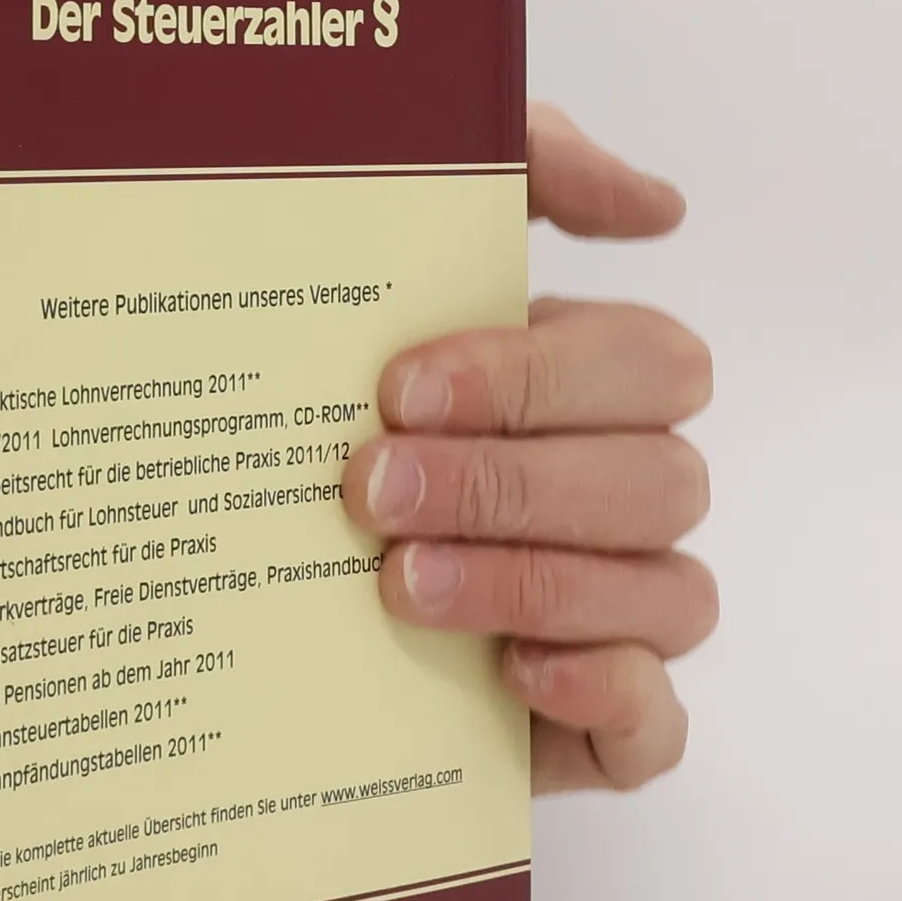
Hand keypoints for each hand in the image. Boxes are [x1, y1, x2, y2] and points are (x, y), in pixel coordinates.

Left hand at [343, 105, 714, 792]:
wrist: (232, 587)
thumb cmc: (331, 417)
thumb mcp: (392, 262)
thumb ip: (525, 171)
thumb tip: (658, 202)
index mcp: (588, 392)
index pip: (647, 364)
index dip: (539, 376)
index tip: (400, 388)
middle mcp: (620, 498)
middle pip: (660, 478)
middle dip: (515, 482)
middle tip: (376, 489)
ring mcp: (620, 618)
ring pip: (670, 593)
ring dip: (538, 581)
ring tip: (402, 584)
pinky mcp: (600, 729)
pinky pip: (657, 725)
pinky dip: (605, 693)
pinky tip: (516, 670)